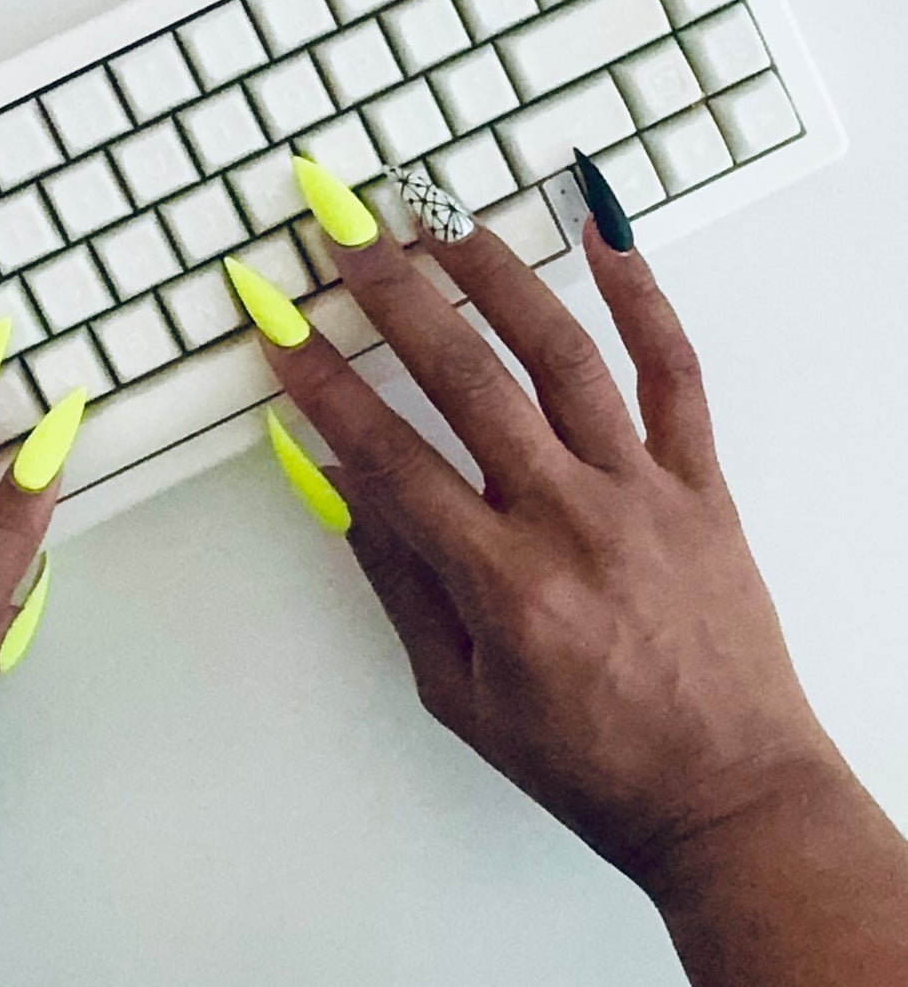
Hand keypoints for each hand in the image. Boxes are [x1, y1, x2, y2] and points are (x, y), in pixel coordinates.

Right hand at [256, 185, 835, 886]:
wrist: (731, 795)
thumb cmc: (590, 760)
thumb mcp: (458, 692)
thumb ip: (397, 578)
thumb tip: (338, 481)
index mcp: (502, 583)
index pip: (389, 455)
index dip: (321, 383)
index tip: (277, 324)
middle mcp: (570, 519)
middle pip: (466, 381)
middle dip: (391, 295)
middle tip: (343, 232)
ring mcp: (642, 490)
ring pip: (560, 354)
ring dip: (493, 273)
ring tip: (440, 213)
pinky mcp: (701, 481)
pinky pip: (676, 372)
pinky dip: (642, 296)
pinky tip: (603, 235)